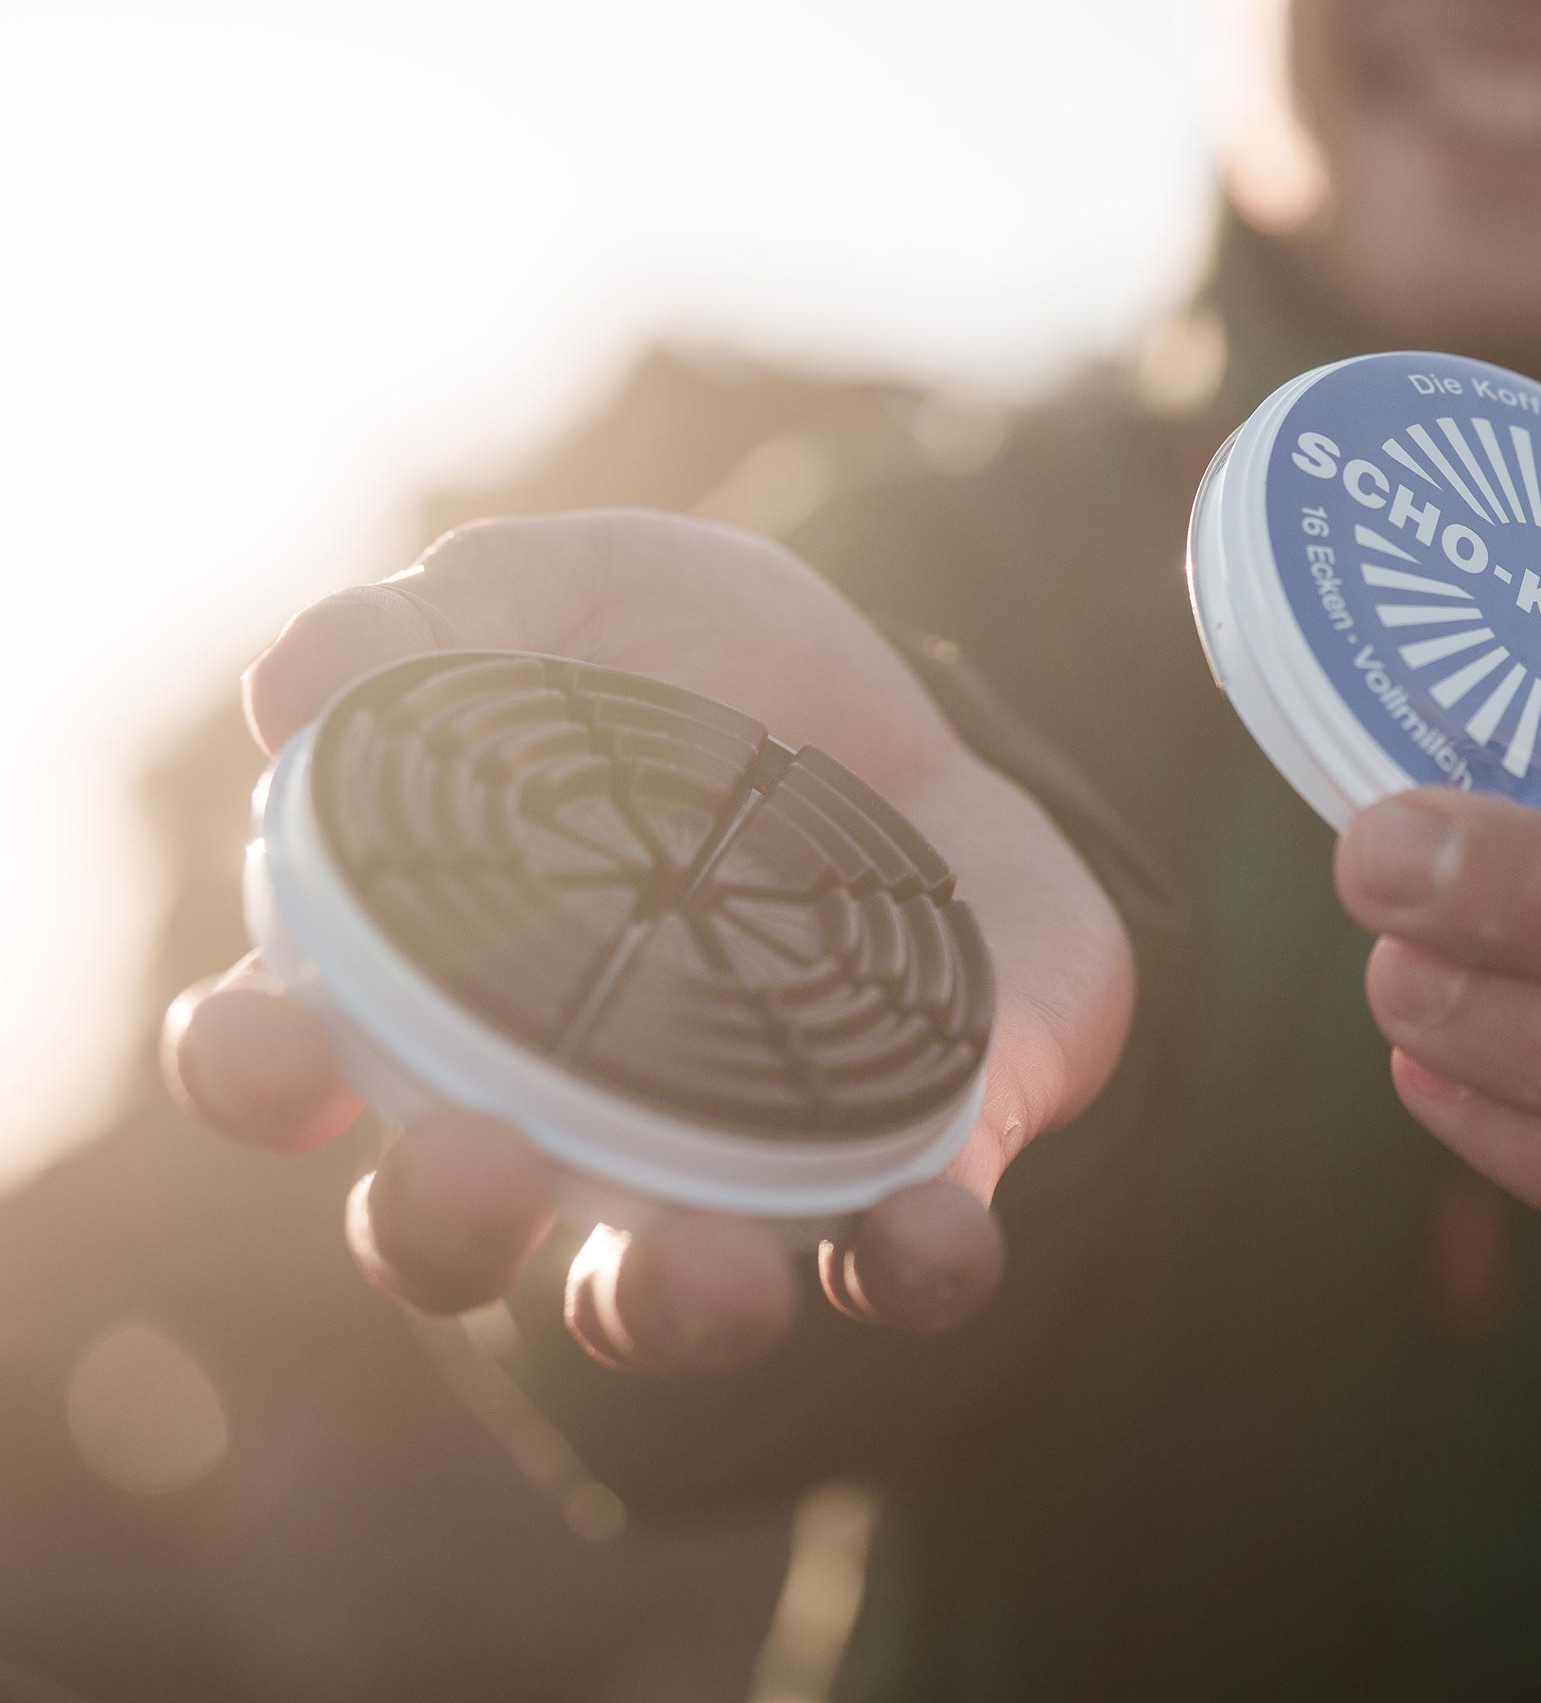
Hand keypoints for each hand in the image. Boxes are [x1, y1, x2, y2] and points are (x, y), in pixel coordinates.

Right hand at [162, 511, 1134, 1371]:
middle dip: (443, 1223)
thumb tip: (298, 677)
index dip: (255, 1068)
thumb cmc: (695, 659)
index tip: (265, 1040)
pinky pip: (903, 1257)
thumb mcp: (571, 591)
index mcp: (434, 982)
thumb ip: (438, 620)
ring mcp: (731, 1160)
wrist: (913, 709)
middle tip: (470, 1164)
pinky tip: (932, 1235)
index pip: (295, 1060)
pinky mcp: (902, 1165)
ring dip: (676, 1303)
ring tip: (708, 1269)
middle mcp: (558, 1113)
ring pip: (668, 1292)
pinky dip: (917, 1262)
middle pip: (454, 1228)